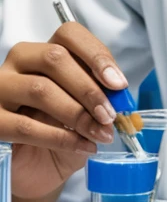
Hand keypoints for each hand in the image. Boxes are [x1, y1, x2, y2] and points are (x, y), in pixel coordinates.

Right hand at [0, 22, 128, 198]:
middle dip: (89, 88)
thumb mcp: (87, 106)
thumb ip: (100, 92)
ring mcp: (1, 88)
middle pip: (55, 59)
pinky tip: (82, 145)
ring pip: (41, 90)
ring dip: (78, 114)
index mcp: (44, 50)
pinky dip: (60, 137)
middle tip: (110, 114)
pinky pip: (26, 125)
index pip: (69, 34)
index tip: (118, 83)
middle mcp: (19, 62)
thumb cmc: (63, 129)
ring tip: (100, 132)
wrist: (37, 167)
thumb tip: (119, 92)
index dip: (96, 56)